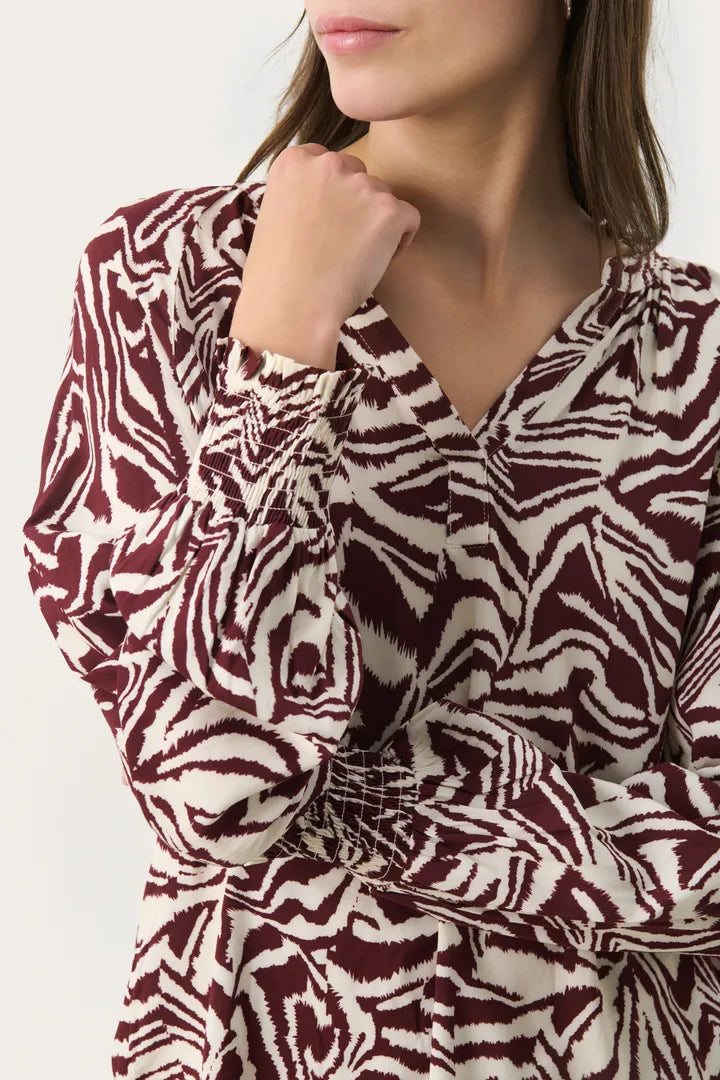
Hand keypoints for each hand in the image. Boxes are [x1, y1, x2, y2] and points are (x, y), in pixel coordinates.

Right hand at [229, 143, 420, 369]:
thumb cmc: (277, 275)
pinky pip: (409, 218)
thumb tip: (331, 202)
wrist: (291, 306)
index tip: (324, 224)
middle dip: (356, 205)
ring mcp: (360, 185)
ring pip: (383, 198)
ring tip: (353, 260)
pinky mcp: (388, 210)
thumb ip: (302, 196)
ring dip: (376, 224)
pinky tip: (374, 263)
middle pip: (359, 176)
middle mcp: (328, 164)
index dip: (332, 196)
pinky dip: (399, 242)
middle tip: (341, 245)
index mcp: (294, 162)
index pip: (327, 162)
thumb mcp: (275, 217)